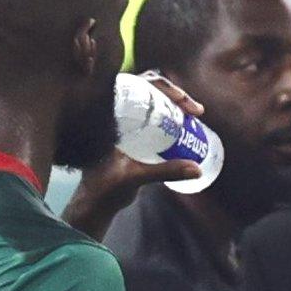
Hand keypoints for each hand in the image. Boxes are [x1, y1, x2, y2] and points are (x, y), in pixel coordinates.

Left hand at [63, 73, 206, 239]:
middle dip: (176, 96)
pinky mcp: (130, 135)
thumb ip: (164, 171)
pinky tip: (185, 125)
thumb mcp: (134, 177)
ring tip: (194, 117)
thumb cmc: (104, 188)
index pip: (140, 87)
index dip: (166, 89)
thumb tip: (197, 168)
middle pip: (150, 91)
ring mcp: (123, 124)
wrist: (94, 204)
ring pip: (153, 103)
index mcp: (109, 114)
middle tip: (197, 111)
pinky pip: (152, 117)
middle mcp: (115, 114)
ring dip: (174, 106)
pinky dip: (170, 117)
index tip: (186, 104)